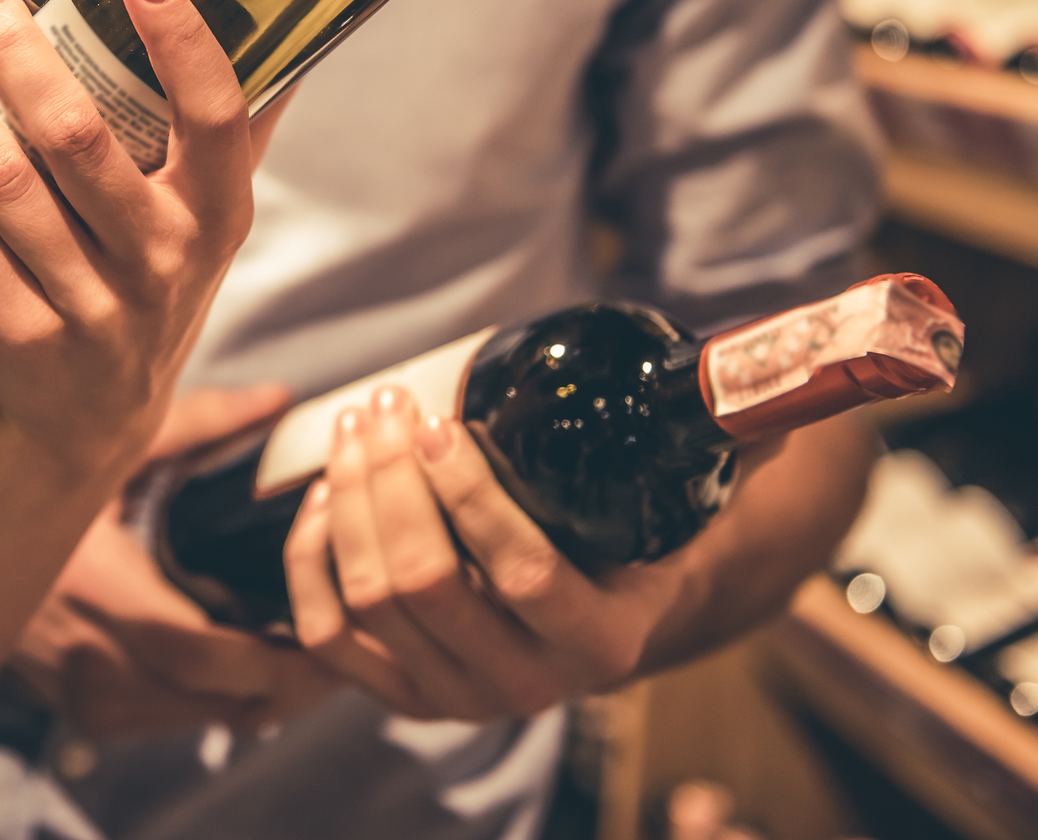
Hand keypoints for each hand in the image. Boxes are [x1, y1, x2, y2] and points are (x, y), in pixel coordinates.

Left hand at [0, 0, 256, 478]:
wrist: (98, 421)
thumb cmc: (151, 283)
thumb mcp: (207, 219)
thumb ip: (234, 129)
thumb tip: (283, 24)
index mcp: (219, 214)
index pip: (216, 111)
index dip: (179, 35)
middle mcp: (164, 258)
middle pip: (80, 137)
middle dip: (20, 53)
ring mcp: (92, 303)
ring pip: (5, 180)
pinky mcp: (23, 330)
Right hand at [10, 388, 341, 734]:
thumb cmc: (38, 492)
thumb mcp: (111, 450)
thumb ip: (198, 424)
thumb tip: (278, 399)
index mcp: (102, 596)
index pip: (205, 655)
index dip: (277, 658)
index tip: (330, 630)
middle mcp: (95, 663)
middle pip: (218, 702)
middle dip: (289, 685)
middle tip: (341, 646)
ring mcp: (91, 699)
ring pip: (204, 720)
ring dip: (260, 697)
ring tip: (306, 651)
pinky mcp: (91, 716)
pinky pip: (176, 722)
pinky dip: (219, 702)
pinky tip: (249, 665)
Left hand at [283, 386, 691, 720]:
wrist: (599, 614)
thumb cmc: (632, 535)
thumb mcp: (681, 497)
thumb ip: (724, 439)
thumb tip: (769, 383)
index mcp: (602, 641)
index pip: (522, 573)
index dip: (469, 495)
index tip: (439, 422)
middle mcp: (528, 685)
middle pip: (425, 583)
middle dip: (390, 481)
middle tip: (384, 406)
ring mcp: (455, 698)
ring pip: (369, 600)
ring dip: (347, 503)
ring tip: (354, 430)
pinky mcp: (397, 694)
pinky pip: (326, 635)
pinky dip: (310, 561)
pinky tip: (320, 497)